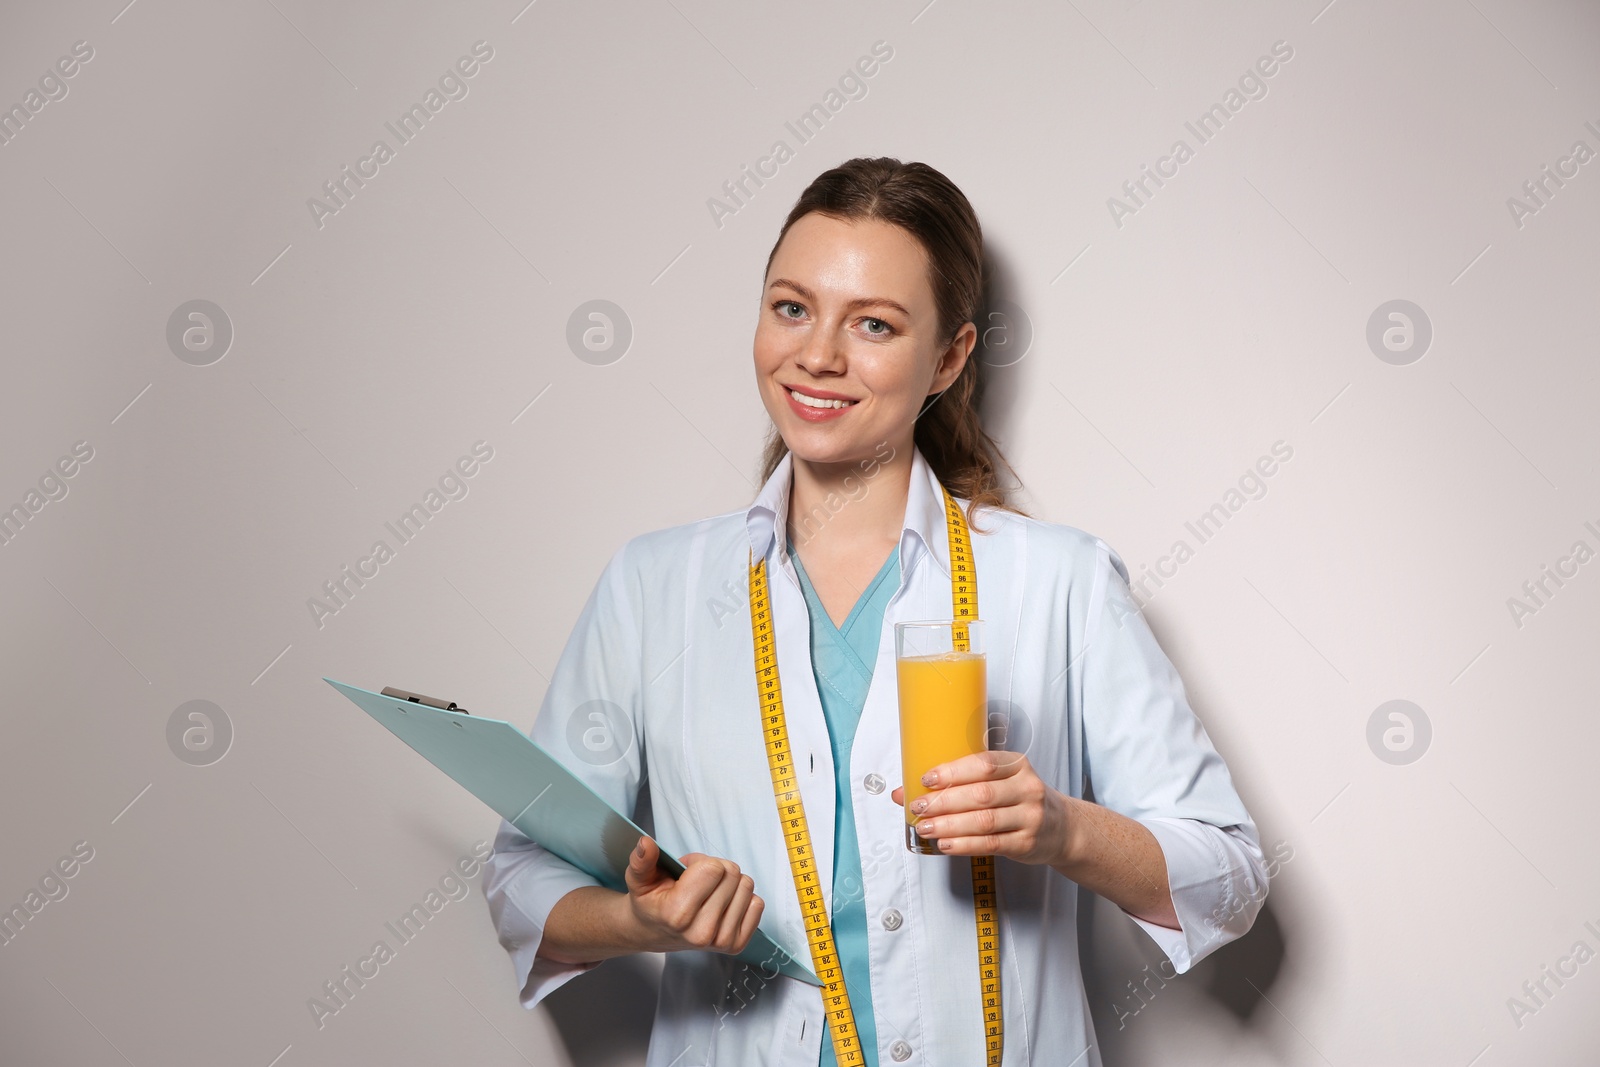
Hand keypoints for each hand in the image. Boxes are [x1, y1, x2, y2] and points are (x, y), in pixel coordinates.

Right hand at [622, 835, 764, 954]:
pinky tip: (721, 904)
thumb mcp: (640, 879)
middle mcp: (701, 932)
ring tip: (706, 893)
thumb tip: (646, 843)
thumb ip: (642, 860)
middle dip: (715, 870)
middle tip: (696, 883)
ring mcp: (720, 941)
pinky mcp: (735, 945)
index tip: (686, 872)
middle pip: (732, 875)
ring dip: (729, 883)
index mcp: (677, 914)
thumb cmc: (651, 902)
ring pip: (746, 887)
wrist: (654, 932)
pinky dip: (741, 898)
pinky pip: (757, 905)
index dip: (700, 862)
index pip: (714, 868)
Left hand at [891, 751, 1068, 865]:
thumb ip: (958, 782)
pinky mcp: (1027, 843)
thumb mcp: (999, 782)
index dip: (953, 771)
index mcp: (1017, 764)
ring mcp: (1030, 817)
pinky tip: (946, 844)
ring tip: (926, 828)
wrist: (1063, 828)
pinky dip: (964, 845)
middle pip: (981, 794)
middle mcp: (1027, 788)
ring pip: (984, 821)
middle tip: (919, 808)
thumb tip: (905, 791)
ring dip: (950, 825)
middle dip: (944, 801)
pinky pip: (991, 844)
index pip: (984, 764)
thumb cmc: (1021, 799)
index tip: (927, 779)